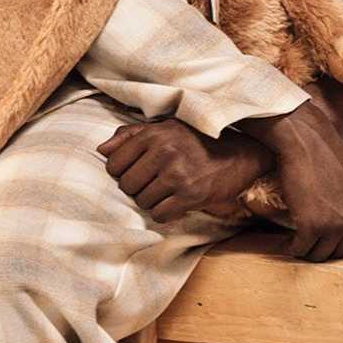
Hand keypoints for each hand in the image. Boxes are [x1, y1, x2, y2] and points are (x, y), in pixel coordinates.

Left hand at [96, 118, 274, 223]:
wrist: (241, 155)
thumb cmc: (199, 142)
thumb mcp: (167, 128)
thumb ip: (131, 135)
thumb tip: (101, 149)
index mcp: (156, 134)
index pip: (114, 163)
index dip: (123, 172)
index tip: (139, 171)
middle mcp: (165, 151)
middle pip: (126, 185)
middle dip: (138, 188)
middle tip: (156, 183)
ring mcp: (177, 174)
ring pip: (142, 201)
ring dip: (153, 201)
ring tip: (169, 191)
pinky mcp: (190, 195)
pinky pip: (159, 214)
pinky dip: (166, 213)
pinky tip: (177, 202)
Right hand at [239, 101, 342, 260]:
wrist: (306, 140)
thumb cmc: (328, 153)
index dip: (338, 243)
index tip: (323, 239)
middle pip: (338, 252)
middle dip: (322, 248)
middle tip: (306, 241)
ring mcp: (336, 226)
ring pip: (319, 255)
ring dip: (306, 250)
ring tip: (295, 241)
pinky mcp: (312, 226)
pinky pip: (300, 249)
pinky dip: (290, 247)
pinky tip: (284, 240)